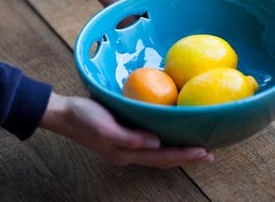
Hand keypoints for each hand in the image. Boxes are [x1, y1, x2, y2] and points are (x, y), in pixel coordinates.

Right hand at [40, 92, 213, 167]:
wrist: (65, 114)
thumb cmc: (83, 118)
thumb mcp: (104, 127)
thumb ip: (129, 138)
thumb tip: (156, 143)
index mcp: (126, 152)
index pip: (161, 157)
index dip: (184, 155)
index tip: (204, 152)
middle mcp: (129, 153)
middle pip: (164, 159)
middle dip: (187, 158)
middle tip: (209, 154)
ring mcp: (127, 147)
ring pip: (159, 154)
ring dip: (179, 153)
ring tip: (197, 150)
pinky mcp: (124, 137)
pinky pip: (151, 145)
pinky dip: (166, 144)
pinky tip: (172, 138)